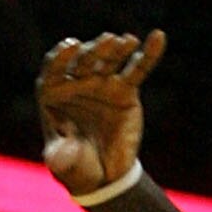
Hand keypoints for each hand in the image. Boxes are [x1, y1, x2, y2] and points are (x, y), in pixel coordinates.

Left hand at [37, 28, 167, 196]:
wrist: (105, 174)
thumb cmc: (77, 166)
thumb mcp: (65, 165)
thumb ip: (60, 157)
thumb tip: (61, 155)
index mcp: (53, 94)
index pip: (54, 70)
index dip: (61, 57)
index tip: (70, 46)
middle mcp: (76, 83)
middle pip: (83, 61)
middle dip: (94, 51)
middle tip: (108, 41)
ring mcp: (101, 84)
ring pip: (108, 61)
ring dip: (117, 48)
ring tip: (127, 40)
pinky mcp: (125, 90)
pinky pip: (137, 69)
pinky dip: (148, 54)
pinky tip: (158, 37)